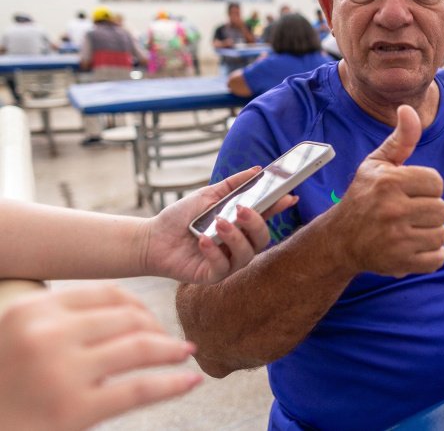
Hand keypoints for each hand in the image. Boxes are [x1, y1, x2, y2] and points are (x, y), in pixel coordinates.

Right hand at [0, 286, 200, 430]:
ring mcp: (61, 372)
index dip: (141, 306)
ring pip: (140, 347)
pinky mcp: (74, 411)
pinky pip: (139, 390)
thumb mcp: (21, 335)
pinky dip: (173, 384)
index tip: (154, 321)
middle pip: (128, 318)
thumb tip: (133, 314)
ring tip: (185, 354)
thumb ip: (64, 320)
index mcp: (34, 310)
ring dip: (171, 349)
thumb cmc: (6, 383)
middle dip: (159, 329)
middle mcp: (47, 335)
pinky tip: (190, 382)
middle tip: (173, 342)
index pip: (108, 293)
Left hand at [141, 168, 297, 283]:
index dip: (279, 207)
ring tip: (218, 223)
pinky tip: (202, 241)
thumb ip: (233, 185)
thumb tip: (257, 170)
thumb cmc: (180, 218)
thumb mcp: (207, 195)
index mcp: (241, 224)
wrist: (152, 239)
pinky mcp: (213, 276)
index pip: (266, 215)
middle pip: (263, 238)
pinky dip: (214, 252)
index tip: (289, 196)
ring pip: (247, 254)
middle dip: (256, 224)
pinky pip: (223, 267)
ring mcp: (228, 261)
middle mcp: (239, 245)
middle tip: (242, 209)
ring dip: (235, 237)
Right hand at [332, 105, 443, 277]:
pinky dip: (430, 255)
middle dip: (429, 211)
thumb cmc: (363, 196)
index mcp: (389, 182)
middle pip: (442, 209)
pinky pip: (438, 258)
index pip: (436, 182)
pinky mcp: (401, 262)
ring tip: (409, 230)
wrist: (340, 239)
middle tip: (408, 213)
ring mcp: (396, 238)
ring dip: (430, 233)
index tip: (409, 192)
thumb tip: (408, 108)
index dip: (426, 187)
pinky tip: (413, 247)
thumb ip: (400, 139)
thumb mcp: (377, 164)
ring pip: (441, 234)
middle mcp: (392, 209)